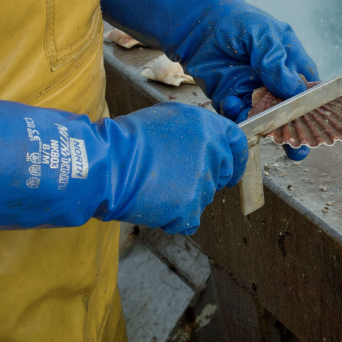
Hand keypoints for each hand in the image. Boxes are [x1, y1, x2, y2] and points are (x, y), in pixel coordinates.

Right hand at [0, 99, 246, 233]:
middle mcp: (211, 150)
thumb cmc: (125, 141)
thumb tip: (208, 146)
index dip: (235, 159)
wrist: (103, 164)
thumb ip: (194, 133)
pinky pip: (189, 221)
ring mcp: (202, 179)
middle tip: (176, 182)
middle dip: (202, 181)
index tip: (230, 171)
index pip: (237, 143)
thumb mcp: (165, 120)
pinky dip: (173, 220)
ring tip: (154, 188)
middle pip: (220, 174)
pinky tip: (154, 206)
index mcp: (206, 125)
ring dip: (183, 199)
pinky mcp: (189, 206)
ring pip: (203, 198)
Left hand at [103, 0, 319, 158]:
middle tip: (296, 146)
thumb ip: (277, 61)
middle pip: (290, 112)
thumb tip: (295, 89)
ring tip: (261, 124)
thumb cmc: (235, 20)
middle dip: (294, 131)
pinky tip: (232, 102)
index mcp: (291, 63)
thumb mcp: (263, 34)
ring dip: (263, 125)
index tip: (314, 122)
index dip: (315, 108)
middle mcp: (274, 81)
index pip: (309, 90)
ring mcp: (252, 92)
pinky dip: (237, 115)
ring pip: (264, 118)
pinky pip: (238, 116)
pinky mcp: (230, 99)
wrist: (195, 22)